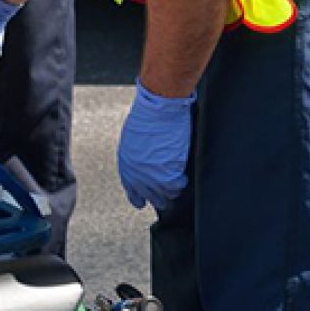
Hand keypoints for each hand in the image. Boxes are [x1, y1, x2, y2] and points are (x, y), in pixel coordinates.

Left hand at [117, 79, 195, 209]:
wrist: (158, 109)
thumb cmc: (147, 117)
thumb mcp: (133, 140)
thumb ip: (137, 157)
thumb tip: (145, 166)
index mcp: (126, 166)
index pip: (133, 193)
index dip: (142, 198)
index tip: (146, 201)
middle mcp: (137, 175)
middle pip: (152, 197)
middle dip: (161, 195)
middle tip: (169, 190)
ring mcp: (152, 177)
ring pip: (167, 195)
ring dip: (174, 188)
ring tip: (178, 180)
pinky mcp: (168, 174)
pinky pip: (178, 186)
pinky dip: (182, 181)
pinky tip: (183, 174)